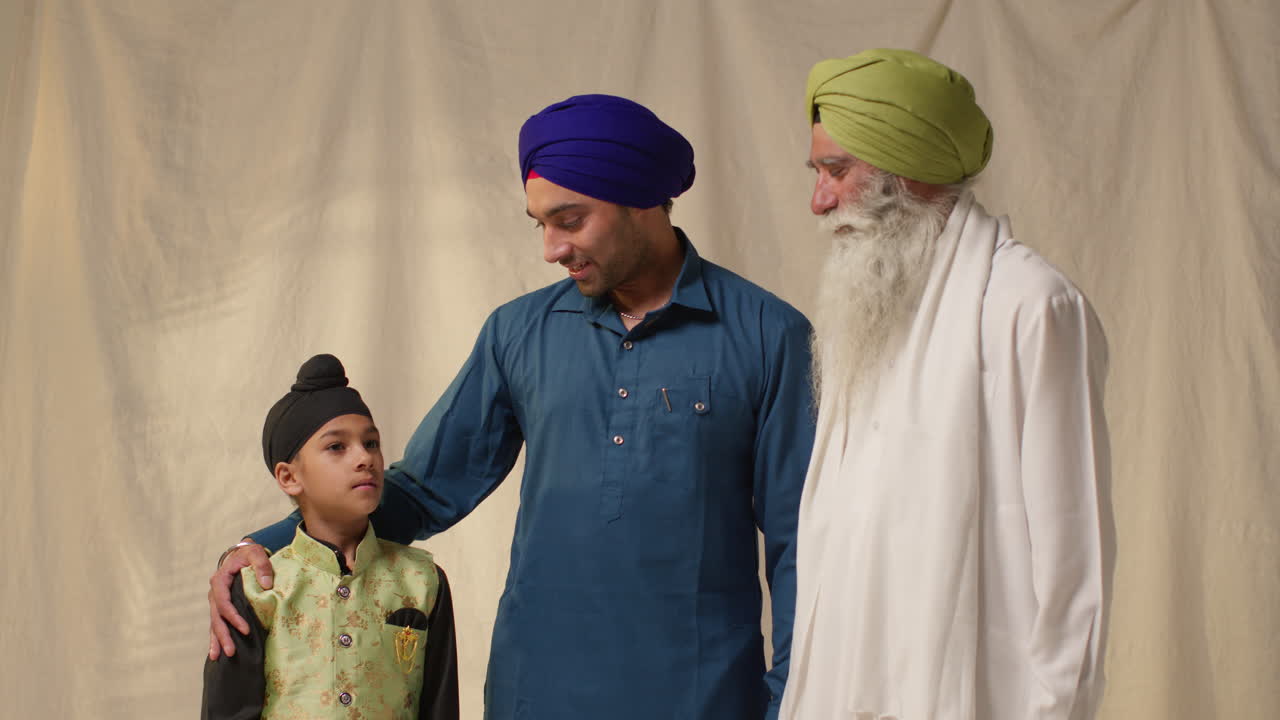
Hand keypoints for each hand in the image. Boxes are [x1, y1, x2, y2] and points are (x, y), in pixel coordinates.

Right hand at [208, 540, 273, 659]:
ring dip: (217, 640)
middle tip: (231, 651)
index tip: (246, 629)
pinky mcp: (221, 606)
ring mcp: (216, 601)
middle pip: (217, 617)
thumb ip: (262, 565)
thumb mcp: (256, 553)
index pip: (224, 603)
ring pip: (215, 623)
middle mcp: (215, 593)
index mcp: (220, 580)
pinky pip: (217, 623)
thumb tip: (267, 585)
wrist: (242, 552)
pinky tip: (215, 653)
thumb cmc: (249, 553)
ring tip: (218, 657)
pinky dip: (216, 637)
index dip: (233, 617)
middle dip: (223, 635)